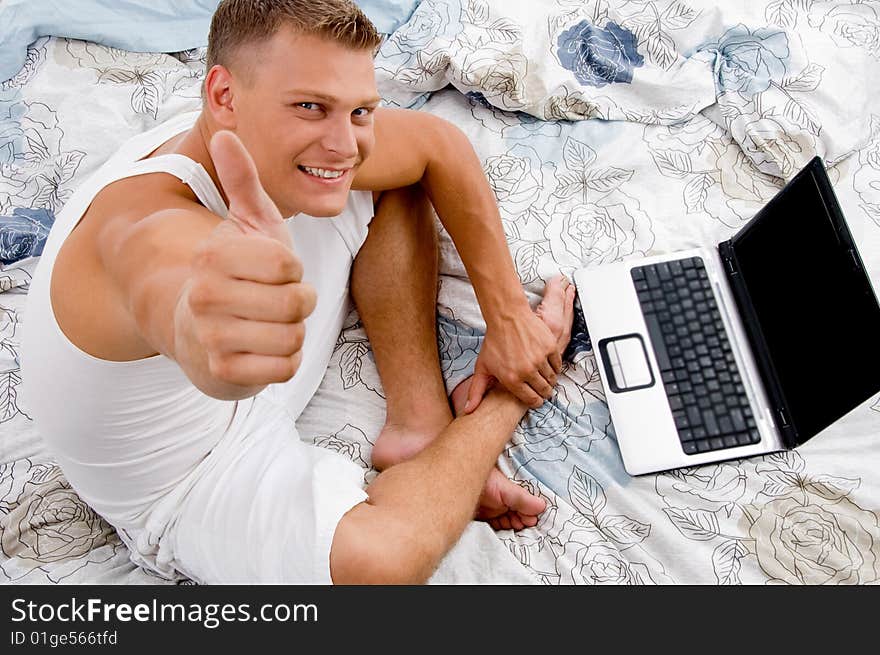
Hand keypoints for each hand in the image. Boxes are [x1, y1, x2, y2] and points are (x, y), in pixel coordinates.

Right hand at [174, 131, 315, 392]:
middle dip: (298, 303)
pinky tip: (264, 351)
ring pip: (293, 338)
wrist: (199, 333)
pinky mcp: (224, 374)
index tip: (276, 272)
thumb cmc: (237, 274)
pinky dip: (285, 361)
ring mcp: (211, 338)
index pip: (287, 265)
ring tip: (271, 325)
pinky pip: (284, 369)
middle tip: (279, 302)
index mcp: (211, 257)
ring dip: (293, 333)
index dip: (293, 271)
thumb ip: (243, 182)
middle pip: (296, 304)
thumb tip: (227, 132)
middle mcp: (204, 298)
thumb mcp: (246, 226)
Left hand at [464, 305, 561, 412]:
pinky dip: (554, 367)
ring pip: (552, 378)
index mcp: (511, 379)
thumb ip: (476, 391)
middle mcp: (527, 371)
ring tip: (545, 377)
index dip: (535, 401)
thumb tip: (468, 411)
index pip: (532, 400)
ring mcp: (540, 359)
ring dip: (549, 380)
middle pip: (544, 391)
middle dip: (544, 392)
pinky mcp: (549, 347)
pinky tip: (547, 365)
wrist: (506, 317)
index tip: (536, 399)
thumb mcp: (482, 367)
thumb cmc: (493, 342)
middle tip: (543, 390)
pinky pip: (557, 364)